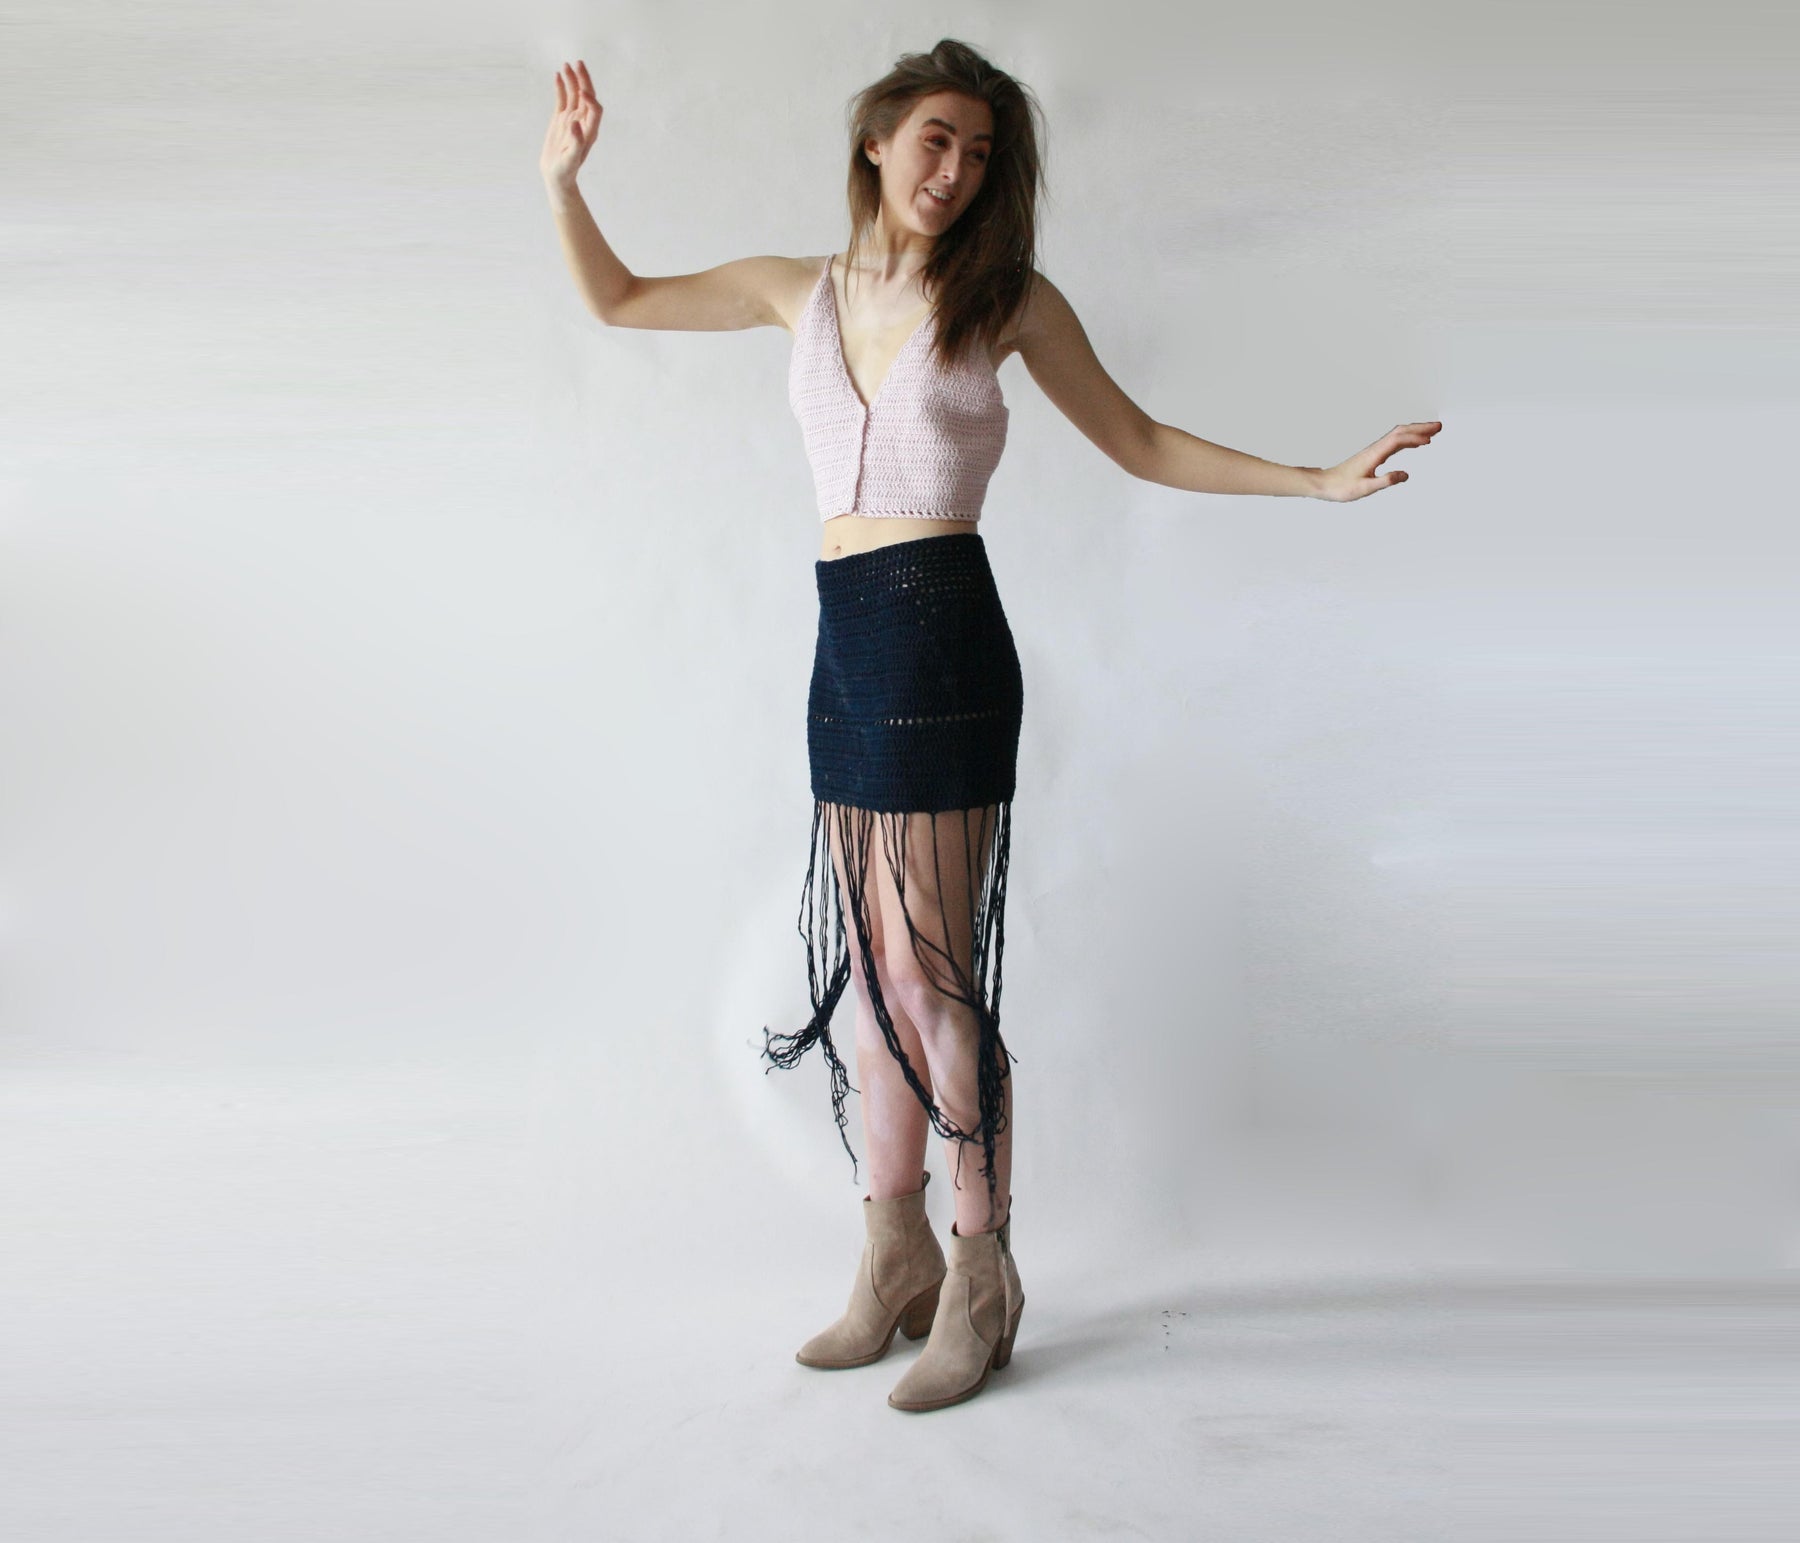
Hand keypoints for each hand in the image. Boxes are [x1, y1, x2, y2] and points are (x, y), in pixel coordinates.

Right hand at [541, 59, 601, 196]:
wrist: (556, 175)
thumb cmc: (565, 170)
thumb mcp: (570, 159)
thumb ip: (575, 142)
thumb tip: (576, 123)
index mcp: (589, 131)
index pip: (595, 110)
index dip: (591, 100)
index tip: (582, 93)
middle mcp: (583, 122)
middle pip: (587, 97)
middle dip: (584, 80)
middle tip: (579, 63)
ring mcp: (572, 118)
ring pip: (574, 95)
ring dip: (572, 80)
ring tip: (566, 65)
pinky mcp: (561, 118)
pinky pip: (562, 99)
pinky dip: (561, 87)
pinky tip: (557, 75)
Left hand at [1313, 421, 1442, 501]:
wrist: (1325, 484)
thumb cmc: (1341, 487)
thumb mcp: (1365, 488)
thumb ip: (1385, 481)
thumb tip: (1405, 475)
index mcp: (1375, 454)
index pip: (1398, 440)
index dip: (1414, 438)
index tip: (1430, 440)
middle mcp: (1376, 449)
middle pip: (1401, 432)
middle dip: (1421, 428)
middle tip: (1439, 426)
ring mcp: (1375, 450)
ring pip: (1398, 435)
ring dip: (1416, 432)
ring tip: (1433, 432)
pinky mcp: (1374, 455)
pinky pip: (1395, 443)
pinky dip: (1408, 440)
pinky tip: (1415, 444)